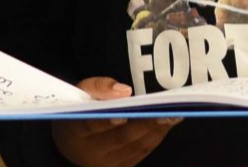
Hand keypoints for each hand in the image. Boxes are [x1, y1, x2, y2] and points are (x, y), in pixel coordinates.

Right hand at [50, 78, 178, 166]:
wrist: (72, 145)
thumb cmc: (80, 111)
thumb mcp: (81, 92)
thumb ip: (99, 87)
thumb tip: (125, 91)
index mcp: (74, 132)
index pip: (90, 126)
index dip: (107, 121)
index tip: (124, 114)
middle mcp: (90, 154)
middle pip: (121, 138)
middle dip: (146, 124)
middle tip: (168, 112)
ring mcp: (107, 165)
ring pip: (136, 147)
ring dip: (157, 130)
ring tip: (175, 115)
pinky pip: (142, 152)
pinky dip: (155, 137)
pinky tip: (167, 123)